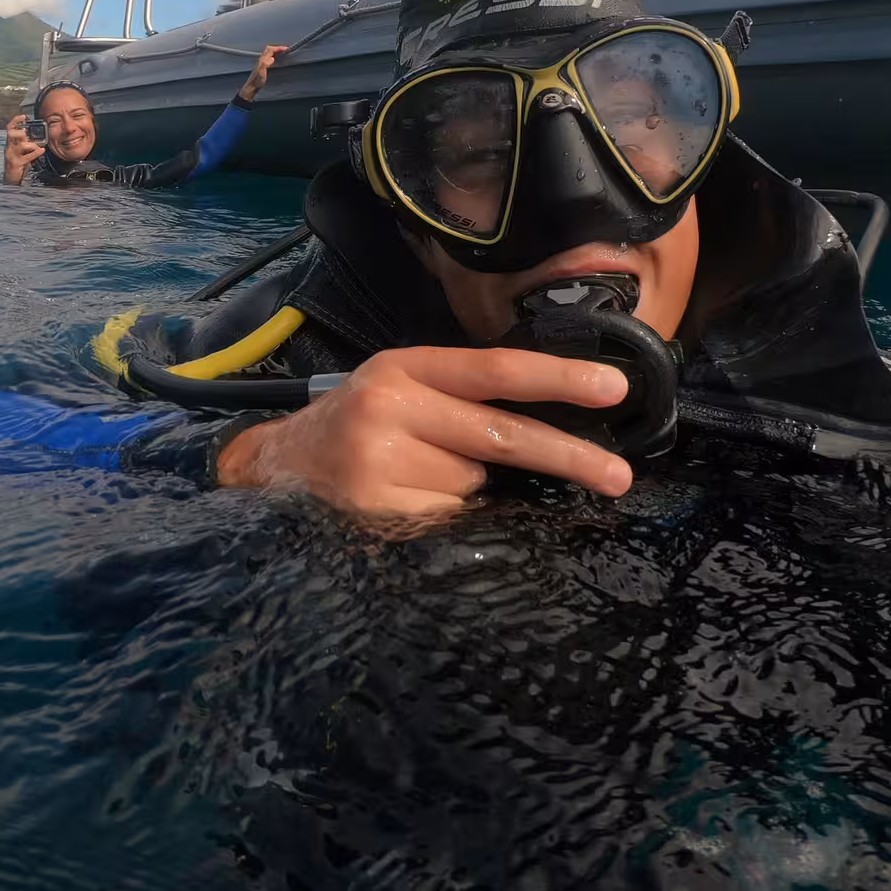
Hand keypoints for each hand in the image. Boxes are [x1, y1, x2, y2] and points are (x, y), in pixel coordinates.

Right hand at [2, 113, 43, 184]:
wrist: (11, 179)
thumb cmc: (18, 163)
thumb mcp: (20, 151)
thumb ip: (24, 142)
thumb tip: (31, 134)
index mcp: (10, 143)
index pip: (9, 128)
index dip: (15, 121)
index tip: (24, 116)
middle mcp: (9, 148)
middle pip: (10, 134)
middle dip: (20, 132)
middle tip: (27, 133)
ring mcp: (11, 156)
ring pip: (21, 145)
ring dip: (31, 145)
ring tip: (37, 147)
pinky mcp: (16, 164)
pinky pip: (27, 157)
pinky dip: (36, 153)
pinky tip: (42, 151)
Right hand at [214, 346, 633, 516]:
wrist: (271, 471)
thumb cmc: (356, 429)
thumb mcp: (400, 393)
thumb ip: (462, 401)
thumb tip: (554, 432)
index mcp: (404, 368)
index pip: (494, 369)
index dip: (558, 378)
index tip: (613, 389)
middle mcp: (388, 407)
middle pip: (500, 433)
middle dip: (567, 456)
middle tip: (619, 477)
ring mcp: (377, 462)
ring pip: (471, 485)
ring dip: (467, 492)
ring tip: (415, 482)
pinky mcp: (373, 514)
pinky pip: (445, 522)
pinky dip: (443, 521)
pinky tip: (407, 509)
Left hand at [237, 44, 287, 104]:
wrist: (252, 86)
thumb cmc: (257, 81)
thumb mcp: (262, 73)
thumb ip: (266, 64)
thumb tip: (272, 58)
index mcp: (262, 60)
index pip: (270, 50)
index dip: (278, 48)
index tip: (285, 49)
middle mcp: (261, 60)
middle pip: (269, 49)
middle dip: (278, 48)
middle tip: (285, 49)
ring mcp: (262, 62)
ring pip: (269, 52)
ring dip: (276, 51)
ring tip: (282, 52)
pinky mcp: (263, 65)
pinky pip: (269, 57)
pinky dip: (274, 55)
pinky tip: (276, 58)